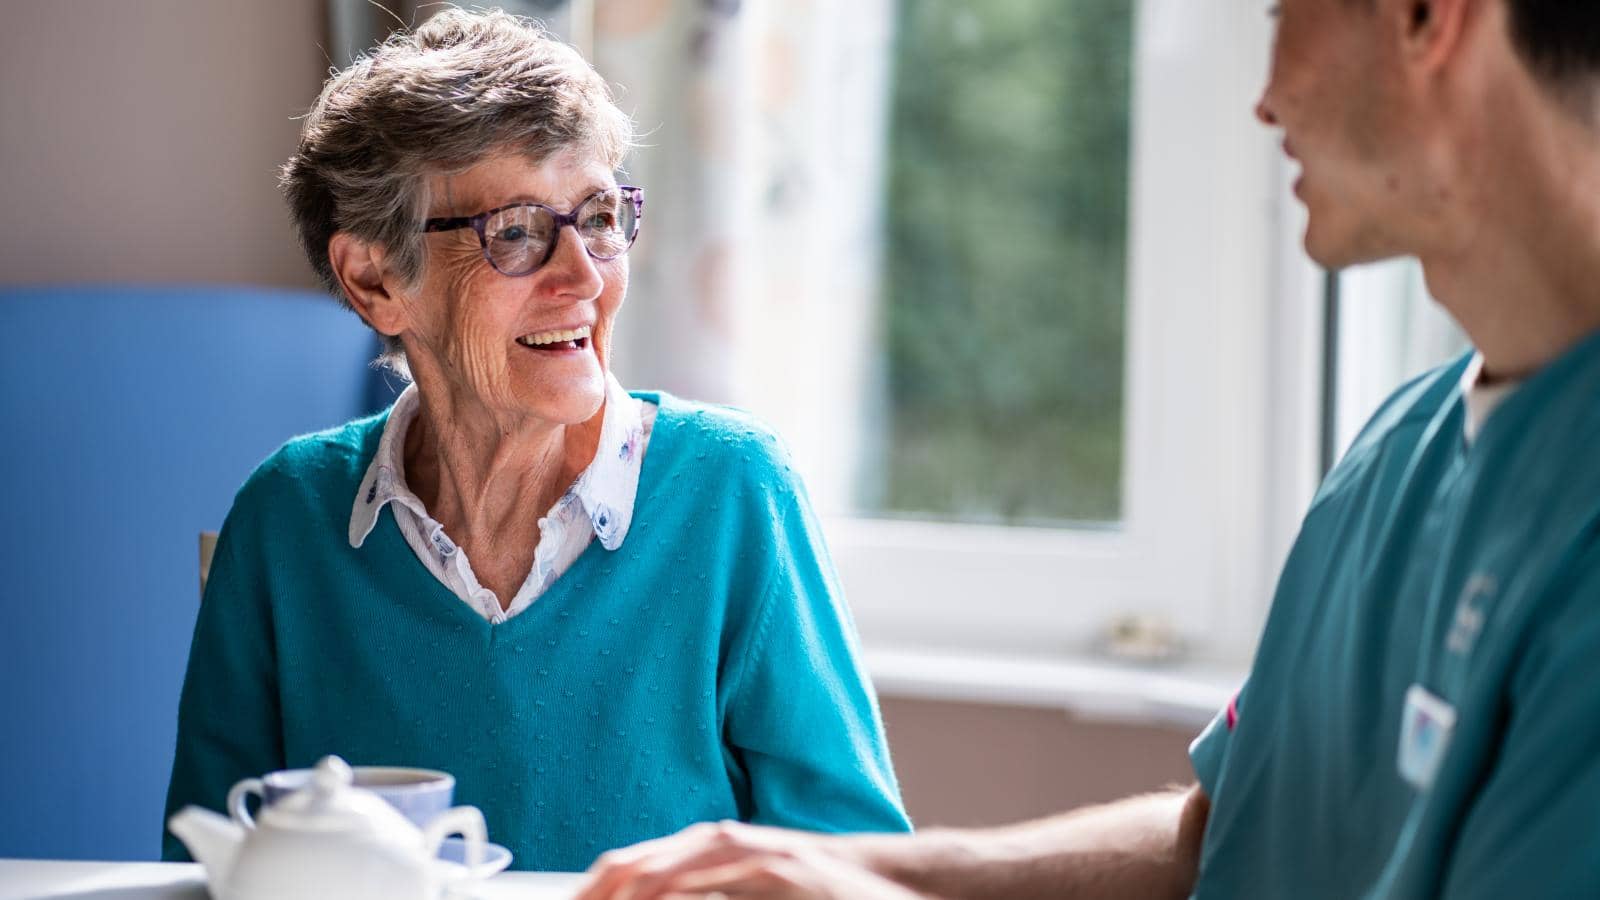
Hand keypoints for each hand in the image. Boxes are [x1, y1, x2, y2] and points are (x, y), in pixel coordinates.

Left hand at [574, 820, 915, 899]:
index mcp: (701, 848)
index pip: (627, 865)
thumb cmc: (806, 892)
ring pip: (664, 872)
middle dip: (595, 895)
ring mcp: (744, 850)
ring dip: (627, 897)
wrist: (874, 881)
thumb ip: (699, 896)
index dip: (589, 891)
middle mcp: (716, 841)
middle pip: (633, 865)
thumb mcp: (741, 896)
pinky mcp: (773, 866)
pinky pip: (713, 882)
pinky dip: (679, 897)